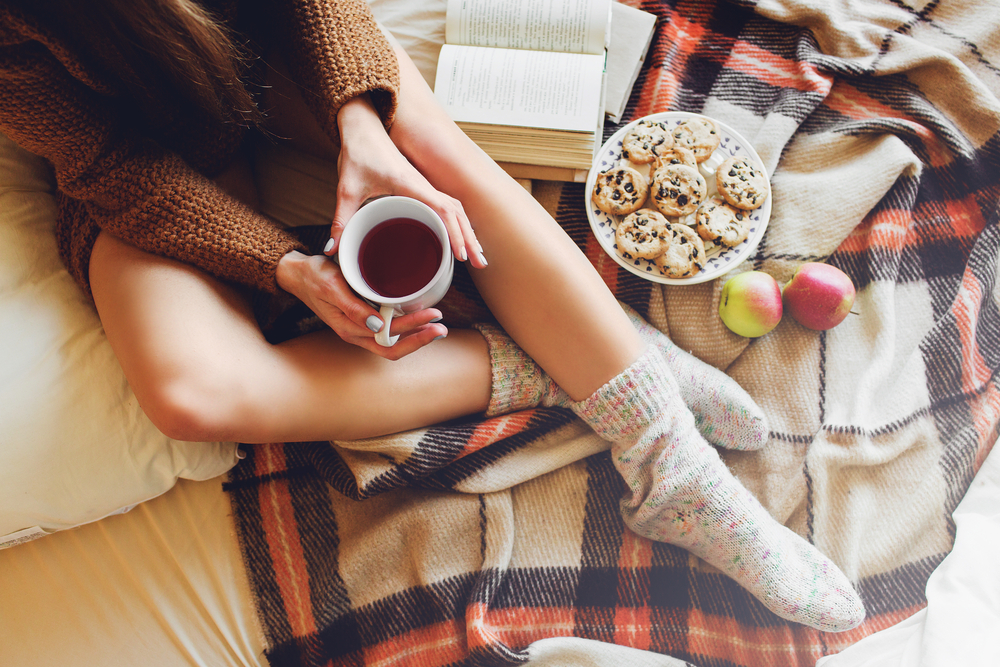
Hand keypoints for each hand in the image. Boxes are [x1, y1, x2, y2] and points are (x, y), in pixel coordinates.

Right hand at [276, 250, 446, 359]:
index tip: (433, 316)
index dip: (414, 331)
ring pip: (392, 342)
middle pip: (394, 347)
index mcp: (350, 329)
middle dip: (420, 339)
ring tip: (437, 326)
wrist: (297, 274)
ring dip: (415, 335)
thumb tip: (377, 326)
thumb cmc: (314, 277)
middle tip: (442, 326)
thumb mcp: (332, 287)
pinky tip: (419, 318)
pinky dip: (405, 327)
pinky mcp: (362, 319)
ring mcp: (360, 328)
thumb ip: (353, 308)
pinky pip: (387, 331)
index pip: (388, 339)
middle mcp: (357, 333)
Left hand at [323, 94, 485, 268]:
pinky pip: (447, 205)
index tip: (460, 254)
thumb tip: (332, 250)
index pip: (442, 209)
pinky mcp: (421, 186)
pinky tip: (460, 237)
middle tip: (480, 263)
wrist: (362, 127)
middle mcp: (422, 184)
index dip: (455, 232)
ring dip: (468, 231)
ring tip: (477, 256)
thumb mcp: (345, 189)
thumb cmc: (357, 152)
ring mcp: (424, 185)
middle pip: (457, 213)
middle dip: (470, 239)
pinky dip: (458, 222)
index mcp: (409, 183)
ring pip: (456, 209)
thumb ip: (340, 221)